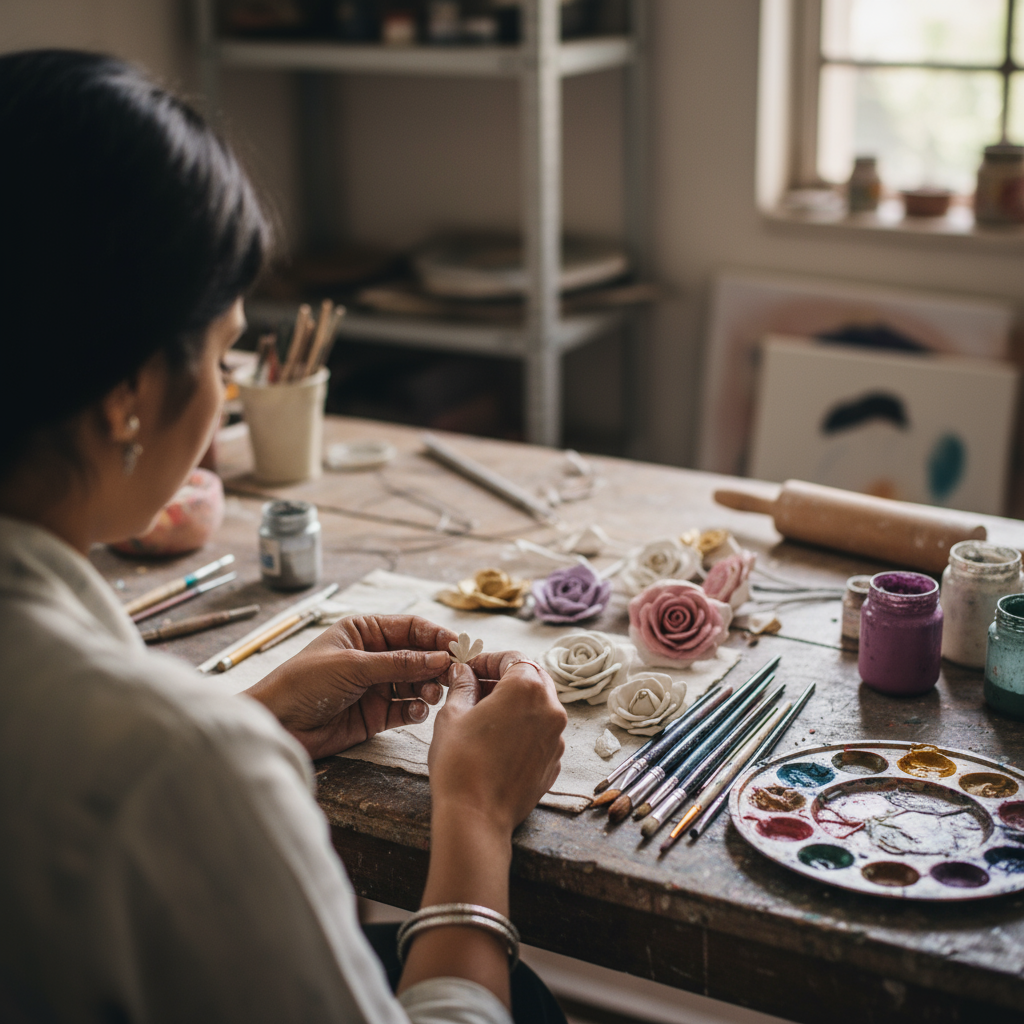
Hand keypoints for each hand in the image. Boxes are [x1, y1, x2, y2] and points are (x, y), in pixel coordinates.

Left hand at [245, 615, 456, 759]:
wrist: (276, 725)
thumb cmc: (304, 683)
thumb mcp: (352, 666)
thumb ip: (398, 663)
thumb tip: (440, 657)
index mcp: (365, 632)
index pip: (411, 628)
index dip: (436, 636)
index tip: (458, 647)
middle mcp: (374, 656)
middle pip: (419, 656)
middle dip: (437, 664)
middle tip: (454, 675)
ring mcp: (376, 686)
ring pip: (416, 682)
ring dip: (429, 687)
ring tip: (432, 695)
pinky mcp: (376, 714)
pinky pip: (406, 708)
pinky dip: (416, 709)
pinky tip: (417, 711)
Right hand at [428, 651, 566, 833]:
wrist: (476, 816)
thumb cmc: (460, 762)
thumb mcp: (452, 714)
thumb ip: (463, 686)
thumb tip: (463, 672)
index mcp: (527, 688)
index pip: (512, 658)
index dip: (488, 660)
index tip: (469, 668)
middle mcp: (551, 709)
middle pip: (531, 678)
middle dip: (504, 679)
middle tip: (475, 688)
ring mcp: (556, 737)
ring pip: (539, 706)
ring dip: (515, 703)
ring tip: (484, 715)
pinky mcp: (554, 761)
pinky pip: (541, 733)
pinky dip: (523, 728)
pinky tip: (498, 741)